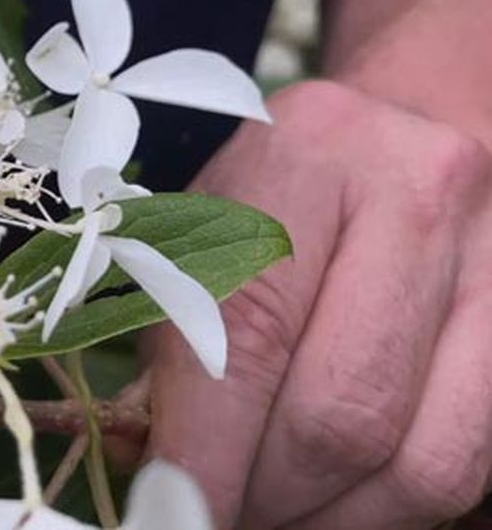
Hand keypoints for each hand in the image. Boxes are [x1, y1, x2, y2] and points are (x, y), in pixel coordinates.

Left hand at [145, 81, 491, 528]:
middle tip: (223, 517)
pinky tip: (342, 499)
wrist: (408, 123)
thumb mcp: (205, 228)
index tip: (176, 518)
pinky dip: (397, 507)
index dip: (207, 457)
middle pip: (343, 416)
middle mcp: (417, 195)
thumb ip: (175, 339)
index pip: (247, 339)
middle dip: (271, 499)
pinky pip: (474, 458)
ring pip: (427, 460)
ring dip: (338, 520)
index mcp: (303, 159)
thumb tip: (154, 473)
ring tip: (280, 515)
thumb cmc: (281, 186)